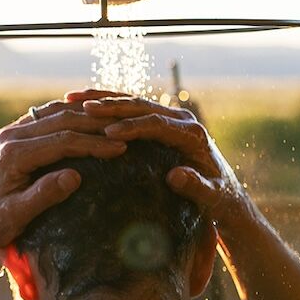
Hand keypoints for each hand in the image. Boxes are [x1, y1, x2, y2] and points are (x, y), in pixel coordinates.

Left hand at [0, 104, 126, 252]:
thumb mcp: (15, 216)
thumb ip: (43, 196)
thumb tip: (75, 176)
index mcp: (13, 155)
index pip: (62, 141)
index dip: (94, 144)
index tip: (121, 149)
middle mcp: (10, 137)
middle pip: (60, 120)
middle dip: (95, 126)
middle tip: (127, 132)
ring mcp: (9, 133)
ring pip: (53, 114)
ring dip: (83, 115)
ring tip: (114, 123)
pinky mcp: (12, 136)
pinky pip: (45, 118)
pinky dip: (68, 116)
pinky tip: (88, 121)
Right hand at [78, 96, 257, 230]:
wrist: (226, 193)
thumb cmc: (219, 199)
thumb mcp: (212, 198)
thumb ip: (197, 187)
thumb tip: (176, 175)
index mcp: (193, 134)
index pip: (157, 123)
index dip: (132, 126)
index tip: (107, 131)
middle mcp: (182, 120)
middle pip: (141, 107)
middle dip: (111, 106)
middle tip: (82, 107)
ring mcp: (171, 118)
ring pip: (132, 102)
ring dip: (103, 100)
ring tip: (72, 99)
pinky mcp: (160, 122)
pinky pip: (130, 109)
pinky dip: (107, 105)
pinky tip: (82, 105)